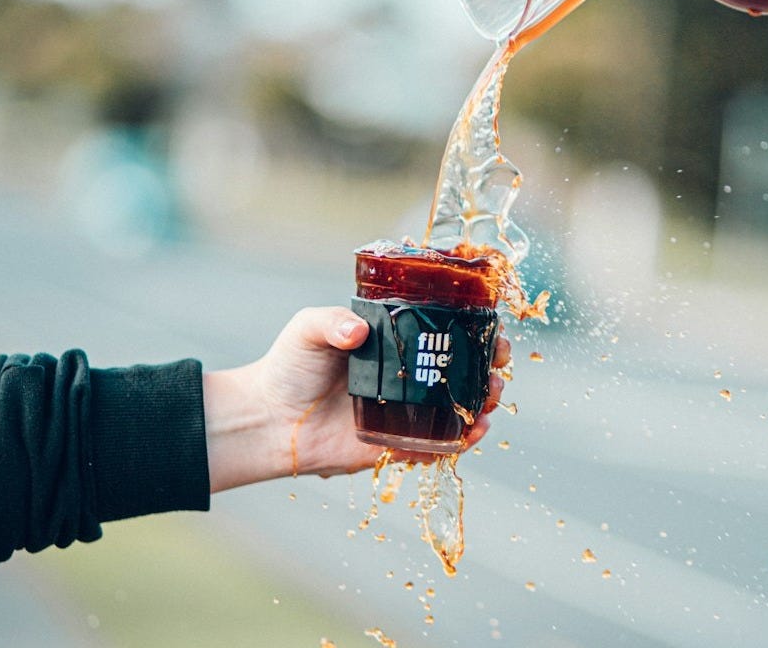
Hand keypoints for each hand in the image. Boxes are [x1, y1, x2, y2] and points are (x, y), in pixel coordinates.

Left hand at [203, 306, 511, 490]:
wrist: (269, 418)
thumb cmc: (289, 366)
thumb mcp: (309, 329)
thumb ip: (331, 323)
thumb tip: (356, 332)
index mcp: (394, 342)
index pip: (444, 332)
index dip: (475, 331)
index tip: (494, 329)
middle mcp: (405, 376)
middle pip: (461, 370)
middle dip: (488, 367)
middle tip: (498, 366)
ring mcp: (404, 411)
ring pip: (457, 408)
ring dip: (481, 402)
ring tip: (489, 397)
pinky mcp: (395, 444)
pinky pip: (436, 445)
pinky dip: (459, 441)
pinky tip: (471, 432)